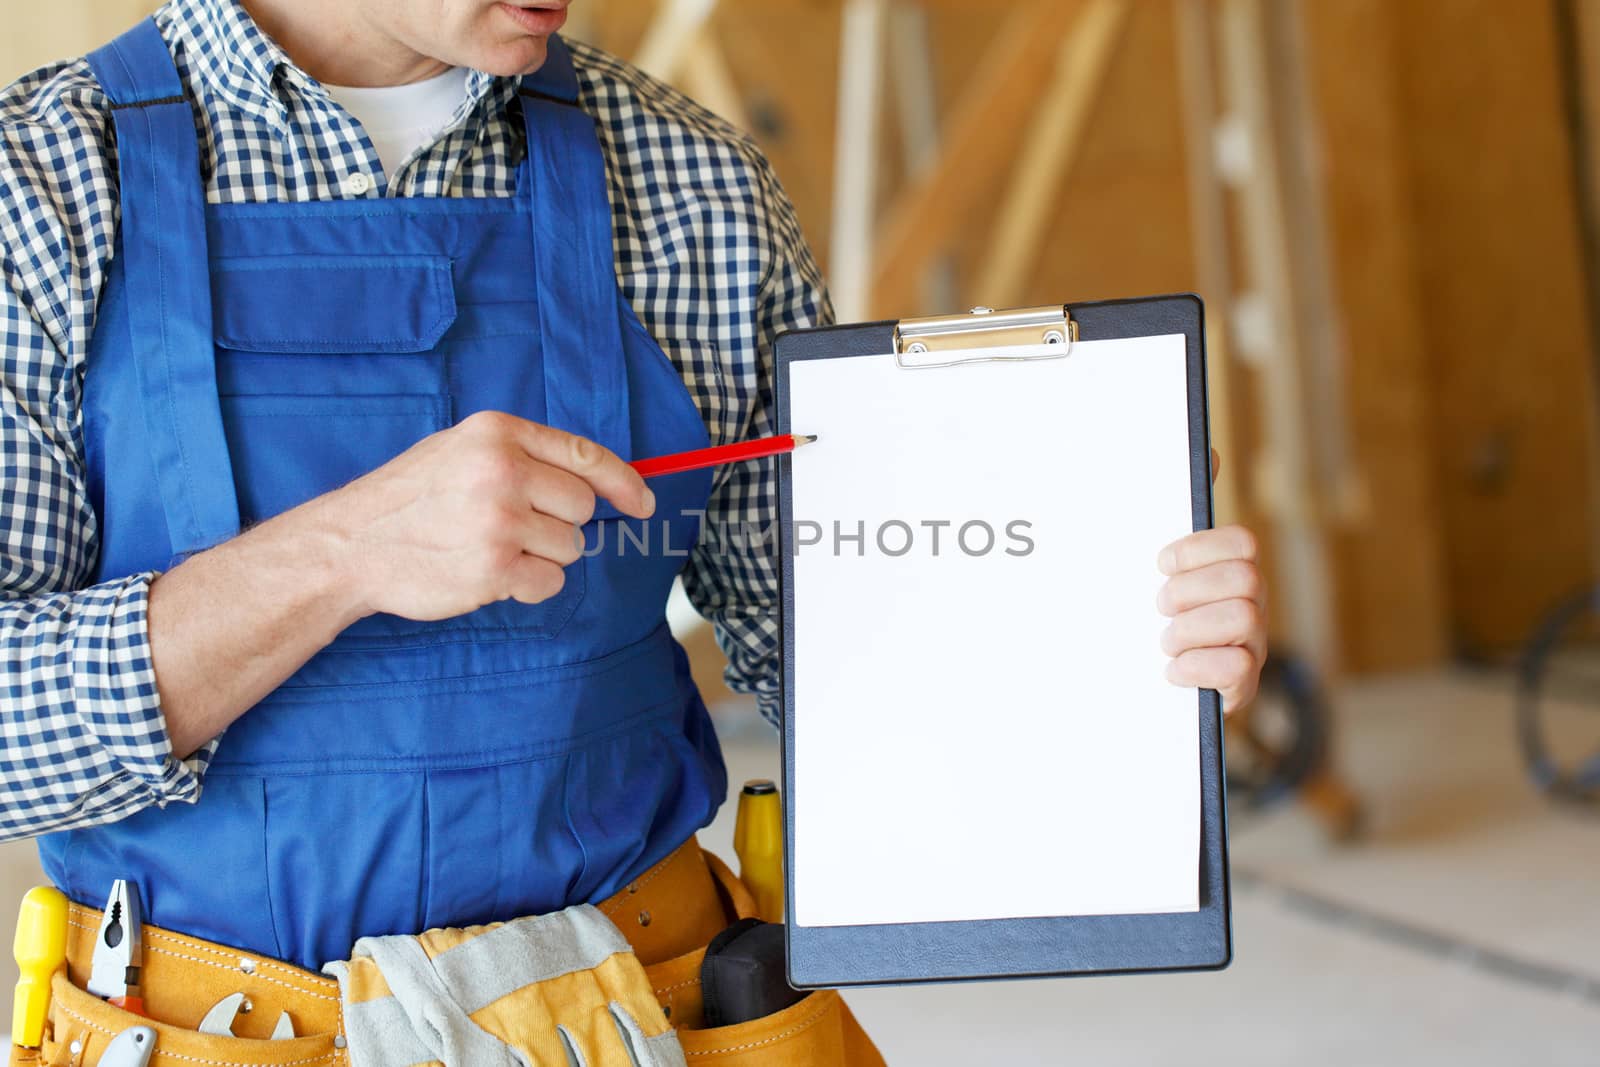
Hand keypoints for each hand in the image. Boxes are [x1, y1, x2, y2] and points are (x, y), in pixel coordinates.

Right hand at [309, 411, 654, 621]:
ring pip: (570, 547)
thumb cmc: (410, 499)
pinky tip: (490, 575)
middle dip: (559, 525)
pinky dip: (529, 587)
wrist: (350, 545)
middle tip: (513, 529)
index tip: (644, 503)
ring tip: (490, 549)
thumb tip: (596, 481)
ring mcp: (499, 520)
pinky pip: (550, 583)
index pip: (585, 454)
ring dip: (541, 557)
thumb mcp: (461, 450)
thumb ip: (521, 456)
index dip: (624, 482)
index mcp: (497, 433)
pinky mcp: (494, 568)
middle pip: (581, 507)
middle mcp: (502, 471)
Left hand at [1155, 451, 1265, 712]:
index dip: (1198, 550)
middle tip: (1161, 607)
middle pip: (1246, 579)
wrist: (1134, 687)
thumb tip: (1207, 451)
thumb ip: (1177, 509)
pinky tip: (1173, 671)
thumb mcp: (1155, 565)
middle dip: (1191, 591)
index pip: (1241, 543)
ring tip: (1167, 642)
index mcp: (1231, 570)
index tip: (1161, 564)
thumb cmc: (1148, 615)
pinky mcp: (1242, 688)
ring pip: (1243, 619)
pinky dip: (1197, 668)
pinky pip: (1238, 668)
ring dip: (1190, 631)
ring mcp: (1252, 646)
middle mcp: (1252, 605)